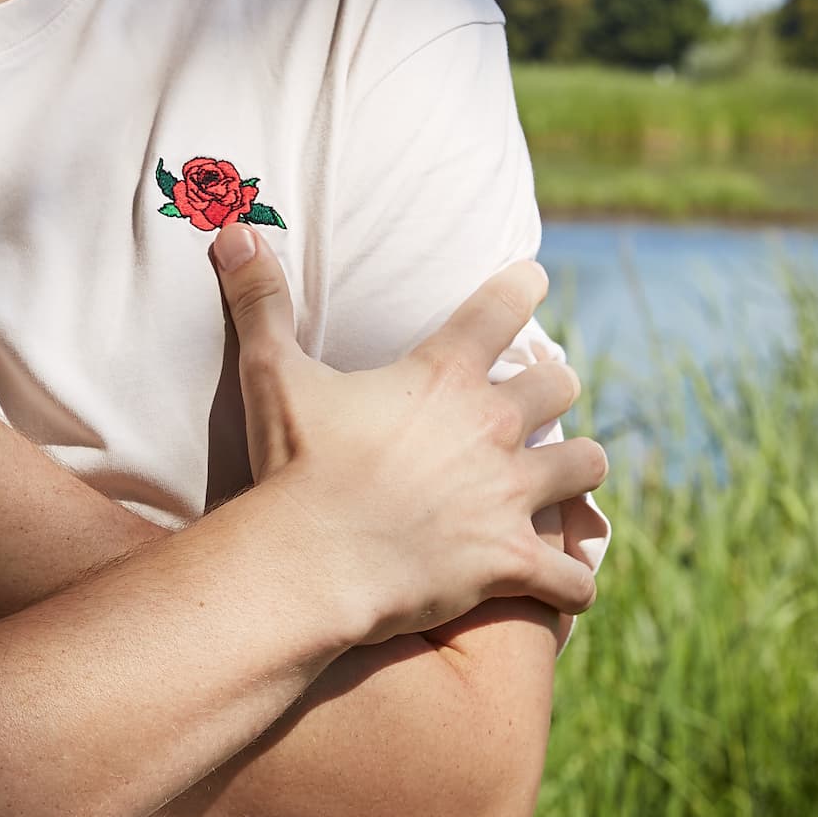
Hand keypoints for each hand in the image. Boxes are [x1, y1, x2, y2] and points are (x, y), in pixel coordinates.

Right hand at [203, 225, 604, 647]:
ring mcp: (509, 495)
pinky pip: (572, 576)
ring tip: (567, 476)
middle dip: (552, 387)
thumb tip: (232, 231)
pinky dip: (571, 582)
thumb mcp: (272, 374)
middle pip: (559, 385)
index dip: (522, 286)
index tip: (533, 279)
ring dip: (577, 469)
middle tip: (538, 396)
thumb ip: (261, 302)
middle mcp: (491, 427)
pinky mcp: (512, 560)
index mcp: (443, 375)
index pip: (501, 307)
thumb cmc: (293, 465)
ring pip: (585, 465)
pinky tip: (566, 585)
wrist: (310, 559)